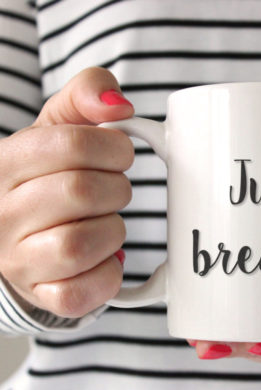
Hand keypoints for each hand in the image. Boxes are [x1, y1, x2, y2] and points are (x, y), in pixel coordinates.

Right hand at [0, 67, 133, 317]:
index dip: (115, 148)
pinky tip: (103, 258)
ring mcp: (16, 260)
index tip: (118, 156)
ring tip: (104, 223)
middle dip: (117, 189)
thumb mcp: (58, 125)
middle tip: (114, 190)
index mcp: (5, 163)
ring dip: (112, 230)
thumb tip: (119, 105)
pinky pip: (81, 293)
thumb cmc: (46, 175)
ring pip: (81, 244)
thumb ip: (86, 94)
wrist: (18, 232)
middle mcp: (1, 213)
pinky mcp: (40, 295)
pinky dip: (106, 274)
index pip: (73, 144)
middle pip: (82, 192)